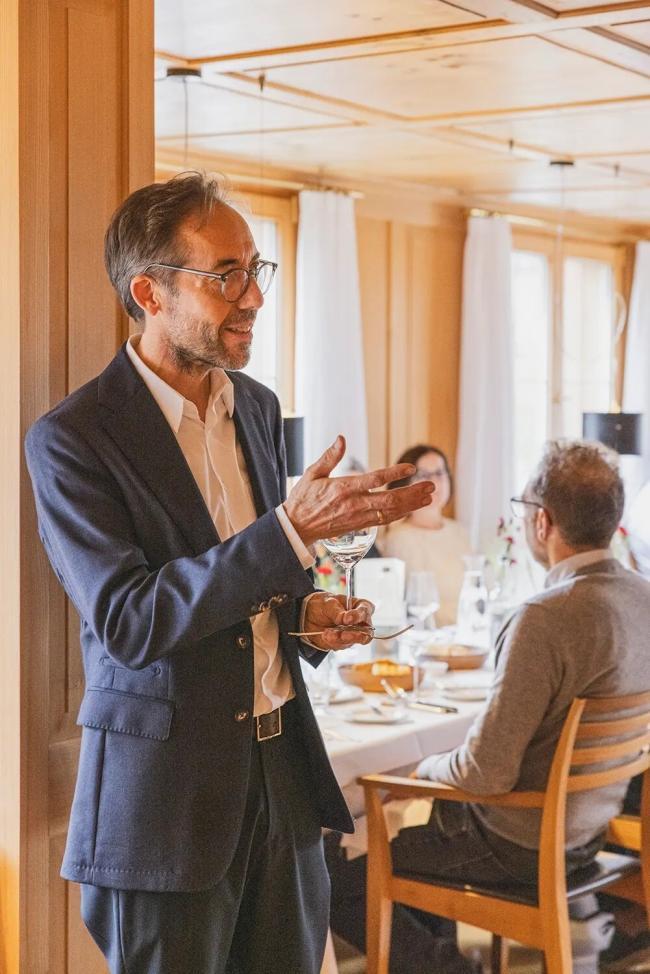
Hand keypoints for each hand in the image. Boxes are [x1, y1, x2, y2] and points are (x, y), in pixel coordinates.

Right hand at [284, 435, 434, 545]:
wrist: (297, 528)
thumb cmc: (303, 498)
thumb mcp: (312, 474)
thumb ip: (330, 456)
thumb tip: (341, 438)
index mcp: (343, 488)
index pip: (375, 480)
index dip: (395, 474)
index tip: (411, 467)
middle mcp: (354, 504)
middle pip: (390, 500)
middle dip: (413, 493)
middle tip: (431, 485)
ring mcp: (359, 517)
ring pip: (392, 512)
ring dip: (412, 504)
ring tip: (430, 496)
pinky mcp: (360, 525)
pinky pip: (385, 520)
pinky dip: (401, 514)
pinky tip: (412, 507)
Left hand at [303, 593, 374, 650]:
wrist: (310, 616)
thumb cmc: (324, 605)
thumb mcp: (328, 603)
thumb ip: (337, 611)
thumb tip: (344, 618)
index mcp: (361, 606)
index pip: (365, 612)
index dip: (358, 616)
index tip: (347, 619)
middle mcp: (360, 622)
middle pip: (366, 633)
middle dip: (353, 635)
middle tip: (342, 635)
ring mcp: (353, 634)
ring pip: (353, 641)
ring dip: (339, 638)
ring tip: (327, 633)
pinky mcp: (344, 643)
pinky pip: (342, 645)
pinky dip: (332, 641)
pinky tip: (325, 635)